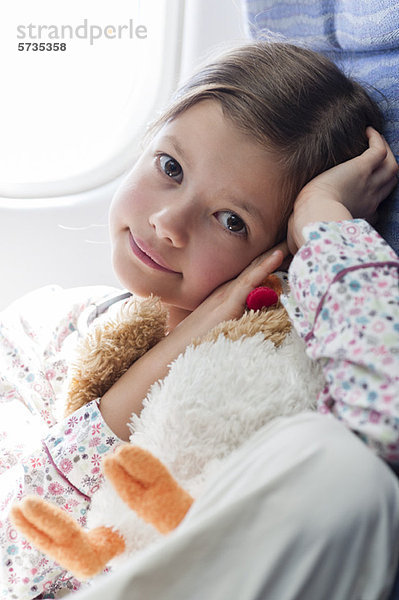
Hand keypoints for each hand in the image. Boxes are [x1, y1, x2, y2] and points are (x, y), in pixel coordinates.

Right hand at [175, 241, 287, 340]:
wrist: (177, 350)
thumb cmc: (197, 343)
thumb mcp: (221, 328)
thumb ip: (236, 321)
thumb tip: (255, 322)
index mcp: (227, 294)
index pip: (252, 272)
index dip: (268, 259)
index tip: (287, 247)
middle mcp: (228, 289)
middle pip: (256, 265)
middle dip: (275, 250)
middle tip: (295, 232)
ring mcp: (227, 294)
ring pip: (256, 267)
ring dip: (275, 252)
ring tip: (292, 236)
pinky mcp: (228, 302)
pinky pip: (250, 281)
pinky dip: (264, 266)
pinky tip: (278, 255)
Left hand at [287, 128, 397, 253]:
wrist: (314, 218)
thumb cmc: (307, 231)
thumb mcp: (308, 236)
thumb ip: (300, 240)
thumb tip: (286, 247)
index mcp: (359, 217)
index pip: (375, 209)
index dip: (373, 201)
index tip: (363, 194)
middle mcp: (369, 200)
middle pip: (389, 182)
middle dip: (386, 172)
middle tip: (375, 159)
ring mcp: (368, 183)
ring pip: (391, 165)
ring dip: (386, 152)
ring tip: (375, 141)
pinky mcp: (362, 168)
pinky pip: (379, 150)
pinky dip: (376, 139)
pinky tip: (367, 131)